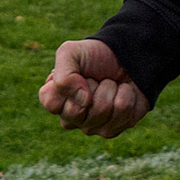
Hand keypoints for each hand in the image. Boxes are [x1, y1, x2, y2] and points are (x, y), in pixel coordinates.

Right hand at [37, 39, 151, 138]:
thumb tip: (84, 101)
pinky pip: (123, 110)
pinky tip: (124, 90)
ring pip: (102, 111)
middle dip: (92, 85)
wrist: (128, 55)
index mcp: (57, 101)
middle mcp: (73, 119)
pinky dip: (127, 92)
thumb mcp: (70, 52)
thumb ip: (64, 76)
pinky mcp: (118, 126)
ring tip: (111, 83)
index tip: (78, 73)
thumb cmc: (95, 55)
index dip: (67, 84)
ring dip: (111, 88)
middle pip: (77, 111)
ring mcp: (95, 126)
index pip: (52, 103)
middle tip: (96, 78)